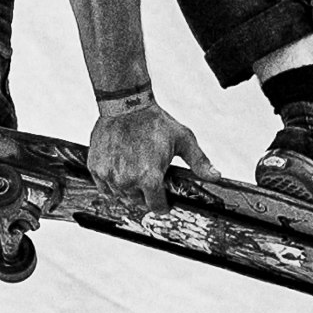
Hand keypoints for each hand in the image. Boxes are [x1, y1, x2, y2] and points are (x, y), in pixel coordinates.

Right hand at [87, 94, 206, 201]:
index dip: (163, 205)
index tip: (164, 199)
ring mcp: (109, 176)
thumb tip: (216, 177)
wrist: (126, 105)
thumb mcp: (183, 140)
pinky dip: (112, 182)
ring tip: (135, 169)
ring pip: (120, 195)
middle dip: (146, 194)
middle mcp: (127, 181)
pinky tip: (121, 168)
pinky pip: (104, 187)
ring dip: (128, 189)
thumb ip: (199, 162)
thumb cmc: (154, 121)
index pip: (156, 207)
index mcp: (149, 178)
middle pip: (138, 202)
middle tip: (149, 177)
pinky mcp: (96, 168)